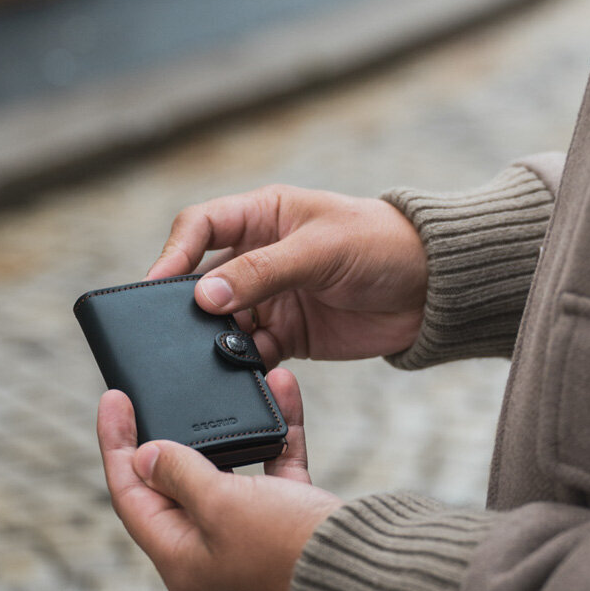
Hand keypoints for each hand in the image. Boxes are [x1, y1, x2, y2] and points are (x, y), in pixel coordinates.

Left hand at [97, 368, 341, 590]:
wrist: (362, 572)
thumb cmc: (285, 546)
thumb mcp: (221, 503)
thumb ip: (180, 474)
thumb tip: (144, 456)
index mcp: (180, 558)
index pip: (131, 495)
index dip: (116, 445)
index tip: (113, 398)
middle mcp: (209, 553)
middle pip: (176, 485)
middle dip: (173, 434)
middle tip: (157, 393)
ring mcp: (250, 539)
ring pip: (229, 473)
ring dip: (232, 428)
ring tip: (226, 388)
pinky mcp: (288, 523)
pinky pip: (272, 469)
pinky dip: (276, 434)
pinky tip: (282, 393)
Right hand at [146, 185, 427, 365]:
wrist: (433, 289)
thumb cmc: (381, 245)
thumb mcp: (321, 249)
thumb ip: (262, 271)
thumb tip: (204, 296)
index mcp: (263, 215)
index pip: (200, 226)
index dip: (174, 252)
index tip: (156, 286)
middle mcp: (259, 256)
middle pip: (202, 281)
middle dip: (186, 307)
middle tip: (172, 334)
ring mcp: (272, 298)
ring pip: (222, 323)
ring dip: (215, 341)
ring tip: (215, 357)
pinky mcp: (288, 336)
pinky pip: (249, 354)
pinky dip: (241, 366)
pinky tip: (243, 374)